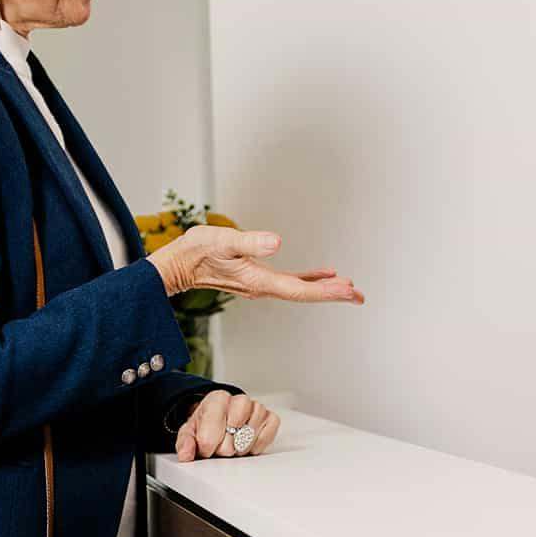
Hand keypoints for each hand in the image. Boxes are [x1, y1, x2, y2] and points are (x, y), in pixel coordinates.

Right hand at [149, 227, 363, 304]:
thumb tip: (277, 242)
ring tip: (349, 289)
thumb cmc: (196, 251)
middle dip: (333, 295)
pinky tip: (323, 275)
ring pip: (300, 289)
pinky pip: (290, 281)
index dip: (325, 290)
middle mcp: (263, 287)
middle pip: (304, 294)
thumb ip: (249, 242)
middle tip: (360, 295)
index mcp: (258, 281)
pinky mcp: (257, 277)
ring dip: (325, 289)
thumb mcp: (222, 241)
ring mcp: (260, 284)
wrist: (176, 264)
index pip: (299, 289)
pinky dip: (309, 279)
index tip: (348, 289)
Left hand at [172, 390, 279, 462]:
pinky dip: (256, 445)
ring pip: (249, 437)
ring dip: (240, 447)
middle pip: (232, 438)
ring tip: (233, 442)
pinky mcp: (270, 418)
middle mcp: (239, 400)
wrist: (222, 417)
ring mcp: (257, 408)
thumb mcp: (190, 432)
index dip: (207, 447)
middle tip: (220, 446)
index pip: (212, 434)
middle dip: (224, 448)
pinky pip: (267, 436)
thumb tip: (185, 455)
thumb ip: (185, 443)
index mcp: (217, 399)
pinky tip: (247, 442)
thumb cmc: (207, 424)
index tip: (206, 448)